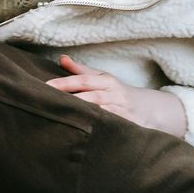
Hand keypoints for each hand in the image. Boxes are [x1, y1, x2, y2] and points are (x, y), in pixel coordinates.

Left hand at [46, 57, 186, 136]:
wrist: (147, 109)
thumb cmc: (115, 92)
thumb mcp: (101, 79)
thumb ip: (80, 71)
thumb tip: (61, 58)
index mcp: (106, 81)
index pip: (83, 80)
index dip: (64, 83)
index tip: (46, 86)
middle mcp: (114, 94)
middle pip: (91, 96)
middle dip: (72, 99)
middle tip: (50, 102)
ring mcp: (121, 110)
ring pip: (101, 111)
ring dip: (84, 114)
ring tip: (64, 118)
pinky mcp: (127, 125)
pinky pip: (111, 126)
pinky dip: (99, 128)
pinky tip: (83, 133)